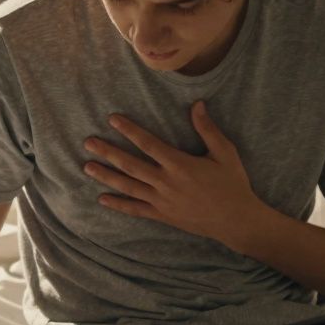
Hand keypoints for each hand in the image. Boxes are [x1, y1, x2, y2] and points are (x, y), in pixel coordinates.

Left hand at [82, 101, 262, 246]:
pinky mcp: (163, 215)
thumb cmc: (233, 184)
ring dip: (106, 176)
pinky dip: (118, 205)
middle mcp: (166, 182)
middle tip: (88, 142)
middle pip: (130, 165)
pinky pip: (136, 209)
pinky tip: (102, 199)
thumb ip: (208, 129)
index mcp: (179, 164)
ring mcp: (162, 201)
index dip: (129, 130)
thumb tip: (196, 104)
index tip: (112, 120)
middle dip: (107, 152)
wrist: (237, 220)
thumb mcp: (225, 153)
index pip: (148, 144)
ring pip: (128, 186)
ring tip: (87, 167)